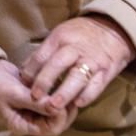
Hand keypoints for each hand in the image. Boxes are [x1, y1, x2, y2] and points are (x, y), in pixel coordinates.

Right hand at [0, 59, 78, 135]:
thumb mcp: (14, 94)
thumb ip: (36, 103)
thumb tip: (59, 109)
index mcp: (23, 125)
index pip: (50, 129)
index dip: (59, 117)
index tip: (60, 101)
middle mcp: (31, 120)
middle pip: (57, 121)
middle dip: (65, 108)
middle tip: (70, 93)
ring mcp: (34, 108)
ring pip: (57, 109)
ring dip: (62, 98)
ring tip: (64, 85)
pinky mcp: (36, 96)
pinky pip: (51, 97)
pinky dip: (56, 90)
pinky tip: (58, 79)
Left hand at [20, 15, 135, 112]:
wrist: (113, 29)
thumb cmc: (79, 35)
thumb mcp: (60, 35)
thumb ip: (44, 53)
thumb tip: (24, 72)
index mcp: (60, 38)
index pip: (42, 55)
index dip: (31, 71)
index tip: (23, 84)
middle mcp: (75, 48)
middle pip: (57, 64)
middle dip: (45, 81)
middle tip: (34, 97)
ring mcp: (92, 60)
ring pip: (77, 77)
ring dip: (65, 92)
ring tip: (54, 106)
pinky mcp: (107, 71)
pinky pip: (97, 85)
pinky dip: (88, 95)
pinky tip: (77, 104)